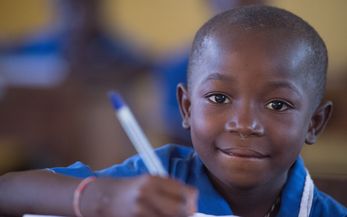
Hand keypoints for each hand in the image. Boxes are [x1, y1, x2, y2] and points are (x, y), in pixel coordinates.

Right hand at [81, 175, 197, 216]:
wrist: (105, 198)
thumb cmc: (131, 189)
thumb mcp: (150, 182)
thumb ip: (171, 189)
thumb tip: (193, 201)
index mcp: (153, 180)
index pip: (187, 193)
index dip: (192, 202)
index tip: (191, 205)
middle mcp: (147, 194)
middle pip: (182, 210)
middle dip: (186, 214)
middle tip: (183, 214)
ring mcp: (140, 210)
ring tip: (165, 214)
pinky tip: (156, 216)